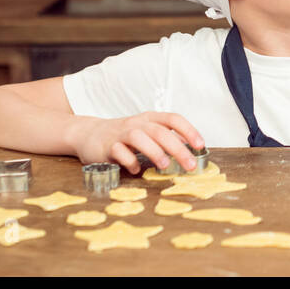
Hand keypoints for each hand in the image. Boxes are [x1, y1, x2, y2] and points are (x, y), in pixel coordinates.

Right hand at [73, 111, 203, 174]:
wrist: (89, 134)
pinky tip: (135, 170)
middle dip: (177, 148)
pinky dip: (128, 161)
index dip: (188, 130)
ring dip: (154, 151)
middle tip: (190, 165)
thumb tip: (191, 148)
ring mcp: (121, 134)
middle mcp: (137, 123)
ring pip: (139, 137)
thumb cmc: (125, 136)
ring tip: (164, 166)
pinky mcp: (106, 147)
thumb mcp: (148, 133)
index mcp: (150, 118)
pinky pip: (118, 152)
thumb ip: (167, 139)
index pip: (173, 118)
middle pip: (159, 131)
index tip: (200, 145)